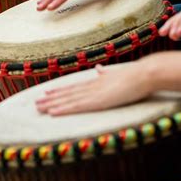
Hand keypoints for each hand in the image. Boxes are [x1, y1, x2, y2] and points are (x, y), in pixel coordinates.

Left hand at [36, 63, 151, 115]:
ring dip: (52, 104)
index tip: (47, 92)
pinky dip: (63, 109)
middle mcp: (92, 86)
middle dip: (51, 98)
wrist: (144, 74)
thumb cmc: (135, 75)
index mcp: (97, 81)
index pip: (75, 87)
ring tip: (38, 107)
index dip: (60, 90)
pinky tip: (52, 112)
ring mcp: (94, 93)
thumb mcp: (117, 73)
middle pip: (68, 93)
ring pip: (68, 99)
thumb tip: (98, 68)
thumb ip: (106, 73)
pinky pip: (76, 106)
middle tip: (36, 103)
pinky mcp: (98, 101)